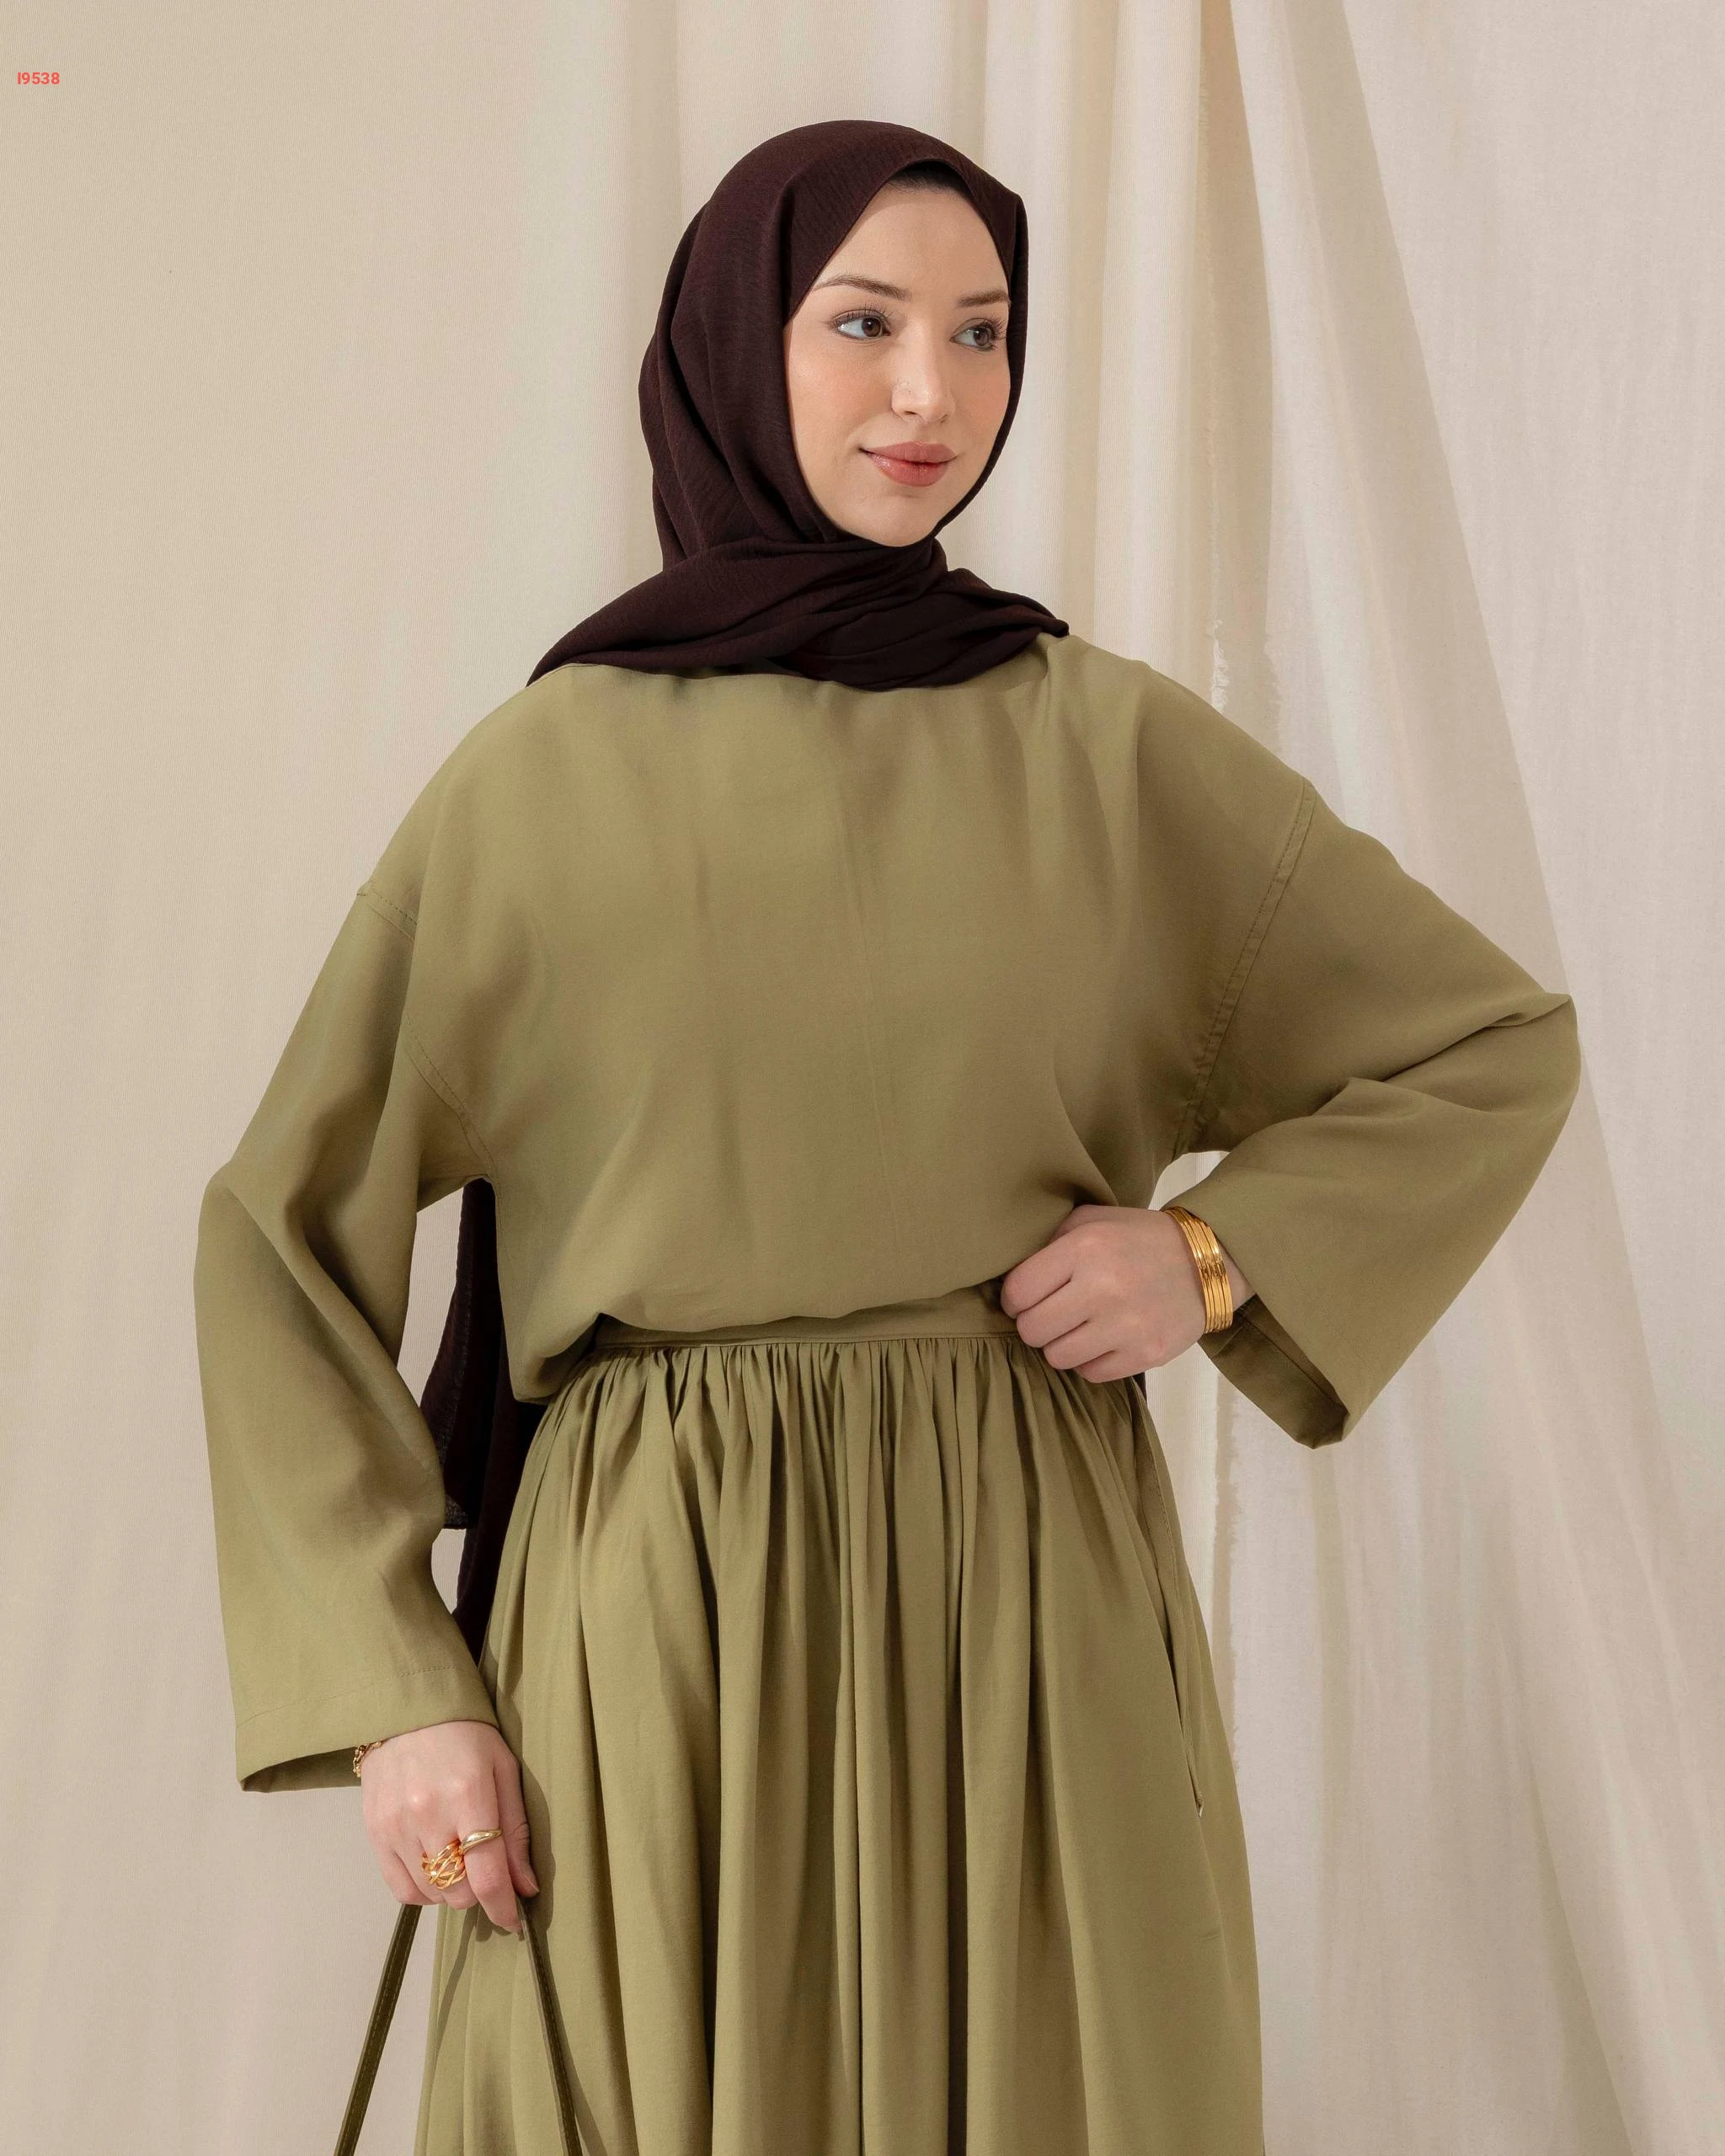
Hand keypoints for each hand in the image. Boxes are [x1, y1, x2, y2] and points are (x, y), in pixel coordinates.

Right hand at [357, 1718, 537, 1932]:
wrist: (409, 1710)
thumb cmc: (467, 1735)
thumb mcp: (504, 1769)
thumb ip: (516, 1830)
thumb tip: (526, 1887)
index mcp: (468, 1795)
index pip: (487, 1876)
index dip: (503, 1907)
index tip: (513, 1919)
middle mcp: (428, 1815)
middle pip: (459, 1892)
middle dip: (480, 1892)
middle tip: (486, 1872)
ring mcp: (396, 1826)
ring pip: (432, 1894)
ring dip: (452, 1891)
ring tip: (460, 1862)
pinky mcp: (375, 1833)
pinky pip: (401, 1888)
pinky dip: (423, 1891)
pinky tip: (434, 1869)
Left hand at [999, 1203, 1253, 1382]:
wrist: (1207, 1262)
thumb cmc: (1137, 1239)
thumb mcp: (1091, 1220)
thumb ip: (1049, 1242)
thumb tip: (1009, 1277)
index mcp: (1085, 1248)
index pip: (1018, 1291)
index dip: (1013, 1299)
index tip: (1025, 1298)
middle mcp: (1103, 1287)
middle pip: (1032, 1330)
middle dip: (1035, 1324)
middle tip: (1052, 1315)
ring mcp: (1126, 1325)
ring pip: (1058, 1357)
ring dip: (1061, 1345)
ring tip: (1078, 1327)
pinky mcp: (1146, 1354)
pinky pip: (1091, 1373)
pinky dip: (1090, 1360)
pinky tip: (1103, 1340)